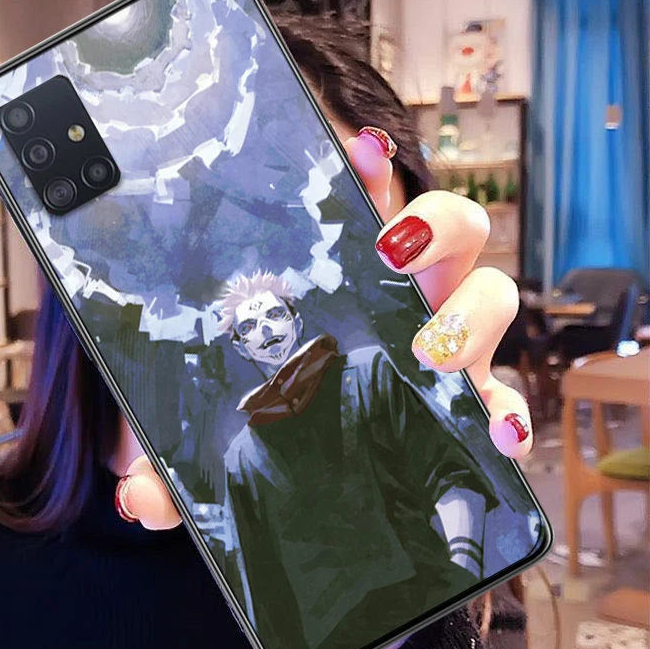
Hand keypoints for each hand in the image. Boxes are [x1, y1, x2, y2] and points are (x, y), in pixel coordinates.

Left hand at [115, 126, 532, 648]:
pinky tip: (497, 435)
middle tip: (392, 252)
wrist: (312, 472)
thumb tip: (138, 498)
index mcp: (347, 276)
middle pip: (452, 232)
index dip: (372, 168)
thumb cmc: (267, 421)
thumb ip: (177, 458)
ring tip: (431, 350)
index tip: (350, 150)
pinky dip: (511, 412)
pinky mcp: (472, 405)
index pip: (369, 200)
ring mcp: (445, 348)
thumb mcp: (214, 425)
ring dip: (472, 315)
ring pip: (492, 296)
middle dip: (436, 227)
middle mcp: (405, 299)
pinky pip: (509, 399)